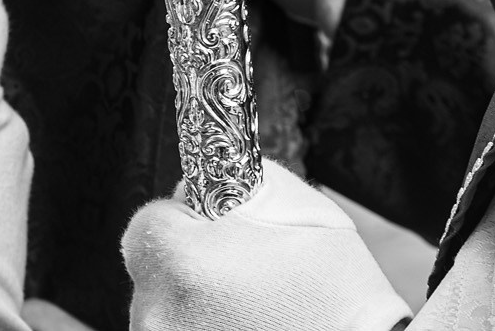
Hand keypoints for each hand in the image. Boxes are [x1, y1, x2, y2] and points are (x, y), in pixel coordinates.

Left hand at [121, 165, 409, 330]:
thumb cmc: (344, 302)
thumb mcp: (308, 215)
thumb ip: (253, 183)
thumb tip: (215, 177)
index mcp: (178, 260)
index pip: (151, 222)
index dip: (188, 221)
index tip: (221, 233)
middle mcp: (157, 312)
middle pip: (156, 272)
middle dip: (192, 268)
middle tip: (247, 277)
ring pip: (168, 313)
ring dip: (198, 308)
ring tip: (257, 316)